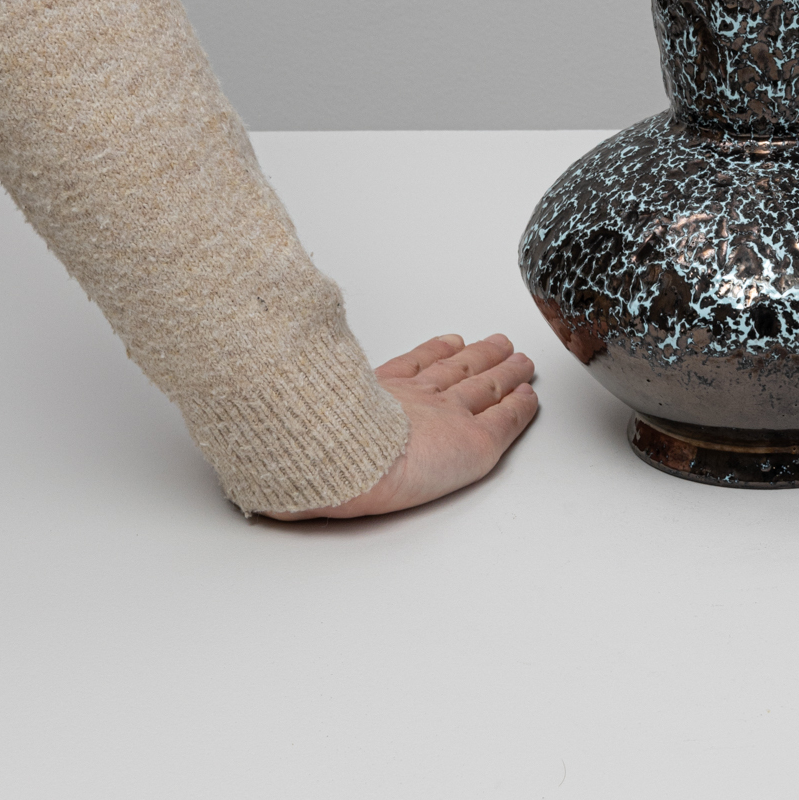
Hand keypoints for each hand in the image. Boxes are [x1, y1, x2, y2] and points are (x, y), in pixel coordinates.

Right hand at [266, 333, 536, 519]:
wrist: (341, 458)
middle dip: (480, 357)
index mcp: (381, 394)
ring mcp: (448, 418)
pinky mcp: (475, 443)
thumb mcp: (307, 402)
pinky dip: (519, 407)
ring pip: (487, 386)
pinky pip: (507, 419)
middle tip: (501, 344)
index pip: (417, 367)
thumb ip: (303, 382)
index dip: (437, 353)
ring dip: (505, 372)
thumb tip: (271, 362)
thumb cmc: (318, 440)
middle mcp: (417, 401)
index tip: (452, 341)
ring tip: (519, 360)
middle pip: (459, 370)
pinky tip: (527, 398)